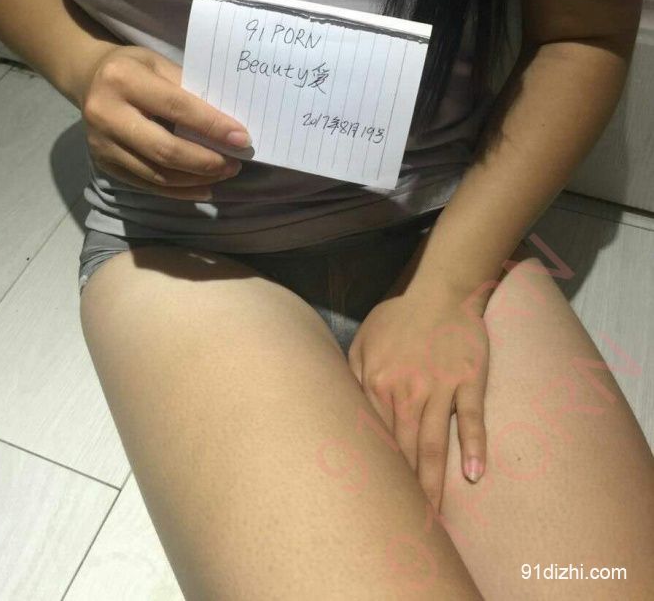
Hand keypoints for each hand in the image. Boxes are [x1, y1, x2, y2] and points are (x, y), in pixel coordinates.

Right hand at [79, 44, 250, 199]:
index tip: (242, 138)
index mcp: (122, 79)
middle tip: (235, 163)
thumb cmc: (133, 68)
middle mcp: (106, 113)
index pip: (177, 108)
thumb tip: (227, 125)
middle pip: (165, 149)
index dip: (212, 126)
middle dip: (206, 160)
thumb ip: (188, 90)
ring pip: (157, 173)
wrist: (88, 78)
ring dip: (196, 178)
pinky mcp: (102, 164)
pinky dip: (179, 190)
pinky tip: (203, 187)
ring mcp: (101, 143)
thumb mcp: (159, 63)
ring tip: (223, 173)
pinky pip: (147, 184)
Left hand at [347, 288, 488, 513]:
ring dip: (433, 480)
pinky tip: (475, 474)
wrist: (442, 292)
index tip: (371, 503)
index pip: (373, 438)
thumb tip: (342, 410)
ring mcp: (440, 386)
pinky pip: (472, 417)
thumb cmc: (399, 319)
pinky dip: (474, 446)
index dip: (374, 472)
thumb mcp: (364, 341)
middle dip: (402, 490)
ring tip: (433, 518)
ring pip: (434, 442)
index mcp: (377, 383)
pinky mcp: (469, 381)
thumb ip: (352, 375)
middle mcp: (407, 390)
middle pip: (403, 449)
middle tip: (403, 526)